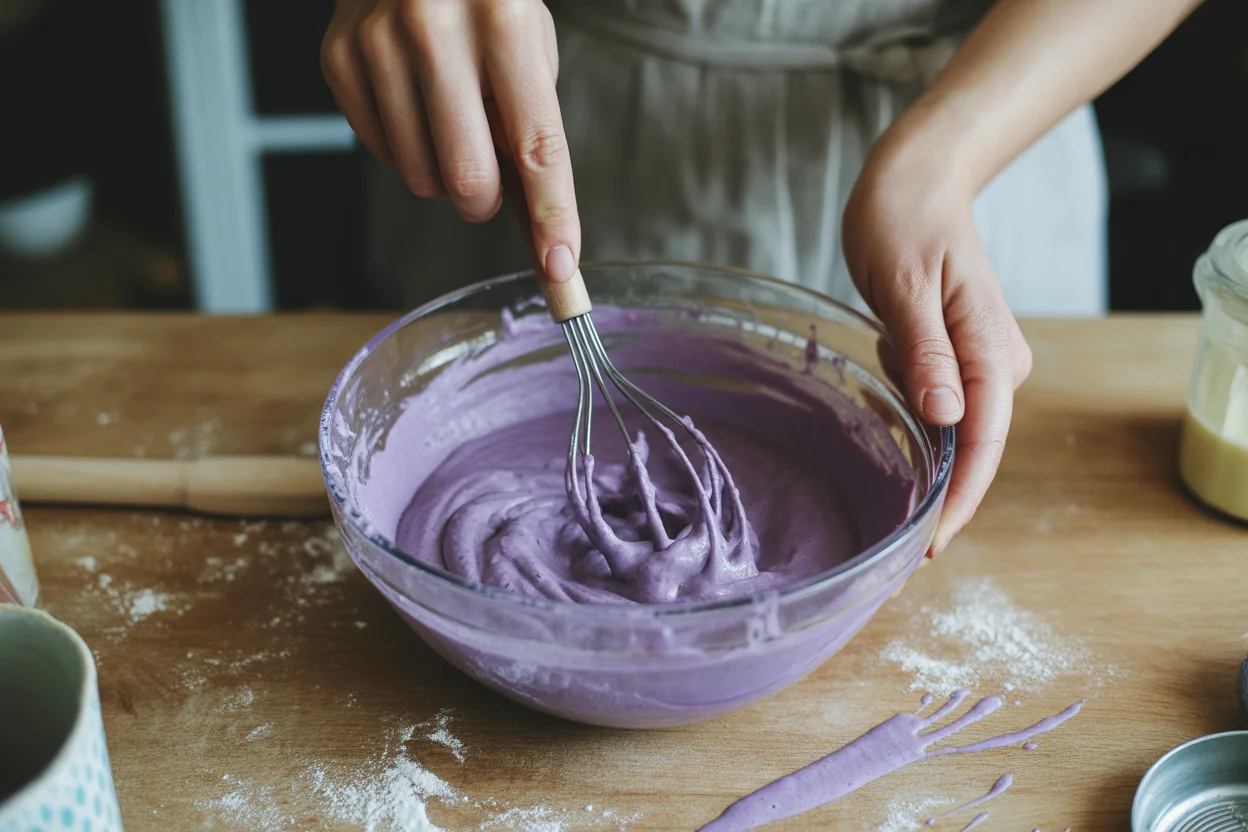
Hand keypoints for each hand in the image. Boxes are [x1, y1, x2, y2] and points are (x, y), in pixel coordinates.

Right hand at [320, 0, 581, 282]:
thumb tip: (534, 218)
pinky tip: (414, 105)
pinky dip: (407, 150)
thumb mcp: (528, 39)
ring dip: (446, 177)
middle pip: (468, 177)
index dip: (552, 216)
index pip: (536, 146)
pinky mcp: (339, 60)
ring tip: (451, 125)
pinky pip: (382, 154)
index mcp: (503, 19)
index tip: (560, 268)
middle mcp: (435, 28)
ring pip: (420, 177)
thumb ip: (530, 120)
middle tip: (490, 182)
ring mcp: (377, 44)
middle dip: (488, 202)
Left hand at [842, 135, 1031, 558]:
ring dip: (918, 453)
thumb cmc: (906, 223)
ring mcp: (983, 361)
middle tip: (892, 553)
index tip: (929, 549)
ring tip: (877, 465)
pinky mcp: (961, 355)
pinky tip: (885, 393)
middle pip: (972, 448)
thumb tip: (948, 417)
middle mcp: (998, 363)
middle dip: (936, 496)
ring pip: (951, 429)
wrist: (916, 180)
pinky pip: (938, 404)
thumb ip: (927, 353)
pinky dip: (911, 415)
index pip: (982, 442)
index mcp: (992, 350)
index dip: (957, 501)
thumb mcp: (905, 286)